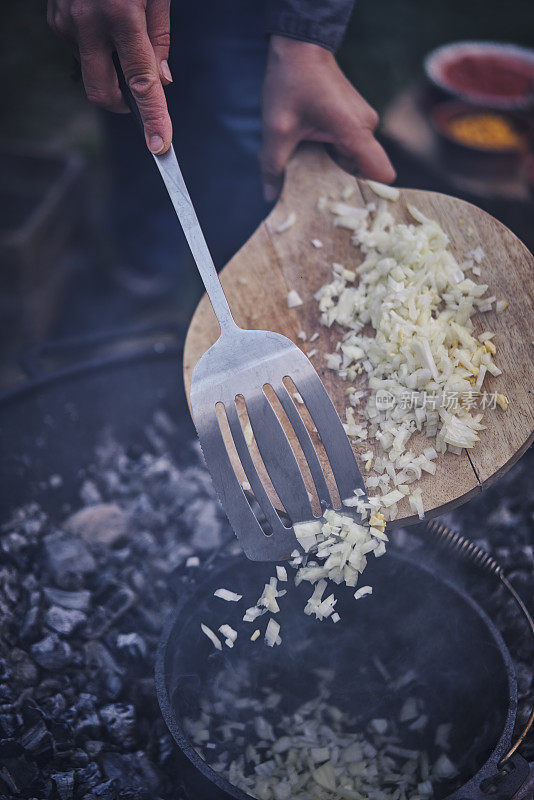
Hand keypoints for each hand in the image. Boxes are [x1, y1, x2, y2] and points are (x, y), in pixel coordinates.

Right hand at [48, 0, 172, 152]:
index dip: (153, 118)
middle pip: (103, 93)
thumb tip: (162, 79)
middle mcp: (87, 22)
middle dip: (124, 106)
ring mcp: (64, 21)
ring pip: (90, 70)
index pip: (142, 82)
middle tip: (141, 101)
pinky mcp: (53, 17)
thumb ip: (159, 37)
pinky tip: (102, 20)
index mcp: (120, 14)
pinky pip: (76, 48)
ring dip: (110, 67)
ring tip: (122, 30)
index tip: (160, 147)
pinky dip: (95, 47)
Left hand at [261, 36, 394, 200]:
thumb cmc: (292, 81)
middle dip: (341, 184)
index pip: (382, 174)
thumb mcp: (277, 129)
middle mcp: (366, 128)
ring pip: (354, 159)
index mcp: (355, 131)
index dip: (370, 194)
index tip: (346, 204)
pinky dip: (333, 155)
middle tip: (316, 194)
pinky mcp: (354, 119)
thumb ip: (274, 166)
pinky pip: (349, 146)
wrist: (299, 46)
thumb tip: (269, 196)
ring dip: (333, 168)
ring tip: (309, 173)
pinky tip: (312, 156)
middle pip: (363, 171)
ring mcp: (362, 122)